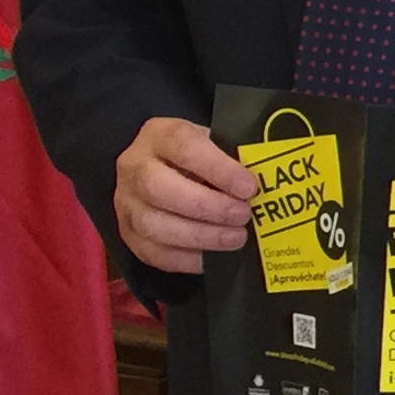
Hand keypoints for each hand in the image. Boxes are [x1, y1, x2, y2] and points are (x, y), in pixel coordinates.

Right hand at [115, 116, 258, 274]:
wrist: (163, 168)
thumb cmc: (199, 156)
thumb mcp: (215, 143)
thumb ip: (234, 158)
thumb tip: (269, 183)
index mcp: (159, 135)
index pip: (184, 147)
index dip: (218, 169)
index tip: (249, 188)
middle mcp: (134, 167)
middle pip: (159, 188)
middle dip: (207, 207)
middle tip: (243, 216)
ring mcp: (125, 202)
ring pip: (153, 224)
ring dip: (200, 237)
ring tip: (235, 238)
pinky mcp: (127, 234)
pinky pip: (153, 253)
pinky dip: (186, 259)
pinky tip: (214, 258)